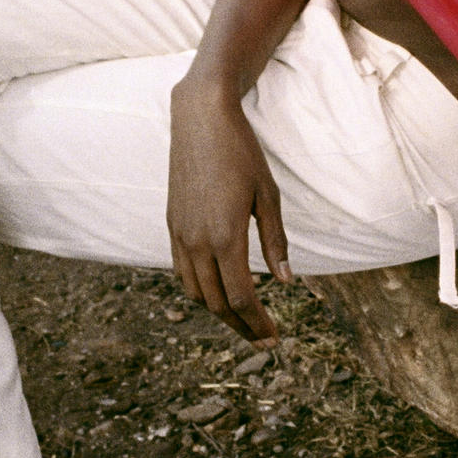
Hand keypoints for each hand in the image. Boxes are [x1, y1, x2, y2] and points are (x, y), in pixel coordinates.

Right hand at [167, 78, 292, 342]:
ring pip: (196, 292)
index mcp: (225, 236)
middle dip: (242, 326)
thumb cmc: (241, 152)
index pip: (242, 297)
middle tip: (263, 339)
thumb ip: (275, 240)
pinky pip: (182, 272)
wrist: (200, 118)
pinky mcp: (172, 224)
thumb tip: (286, 281)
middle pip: (218, 303)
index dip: (258, 324)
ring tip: (244, 320)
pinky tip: (218, 290)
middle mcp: (197, 241)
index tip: (274, 339)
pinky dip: (200, 290)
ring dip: (220, 311)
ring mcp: (180, 234)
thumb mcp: (268, 194)